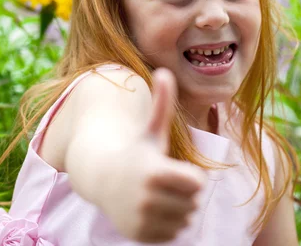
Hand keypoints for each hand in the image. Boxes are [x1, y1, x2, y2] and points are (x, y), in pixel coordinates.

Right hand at [99, 68, 205, 242]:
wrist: (102, 177)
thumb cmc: (135, 150)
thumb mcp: (150, 130)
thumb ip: (162, 103)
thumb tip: (165, 71)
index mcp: (154, 172)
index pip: (198, 184)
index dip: (189, 176)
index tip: (172, 167)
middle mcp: (146, 198)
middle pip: (192, 203)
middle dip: (183, 193)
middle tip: (163, 181)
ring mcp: (141, 219)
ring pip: (184, 220)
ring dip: (177, 208)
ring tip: (156, 194)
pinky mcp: (139, 235)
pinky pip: (172, 234)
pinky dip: (166, 224)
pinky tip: (150, 209)